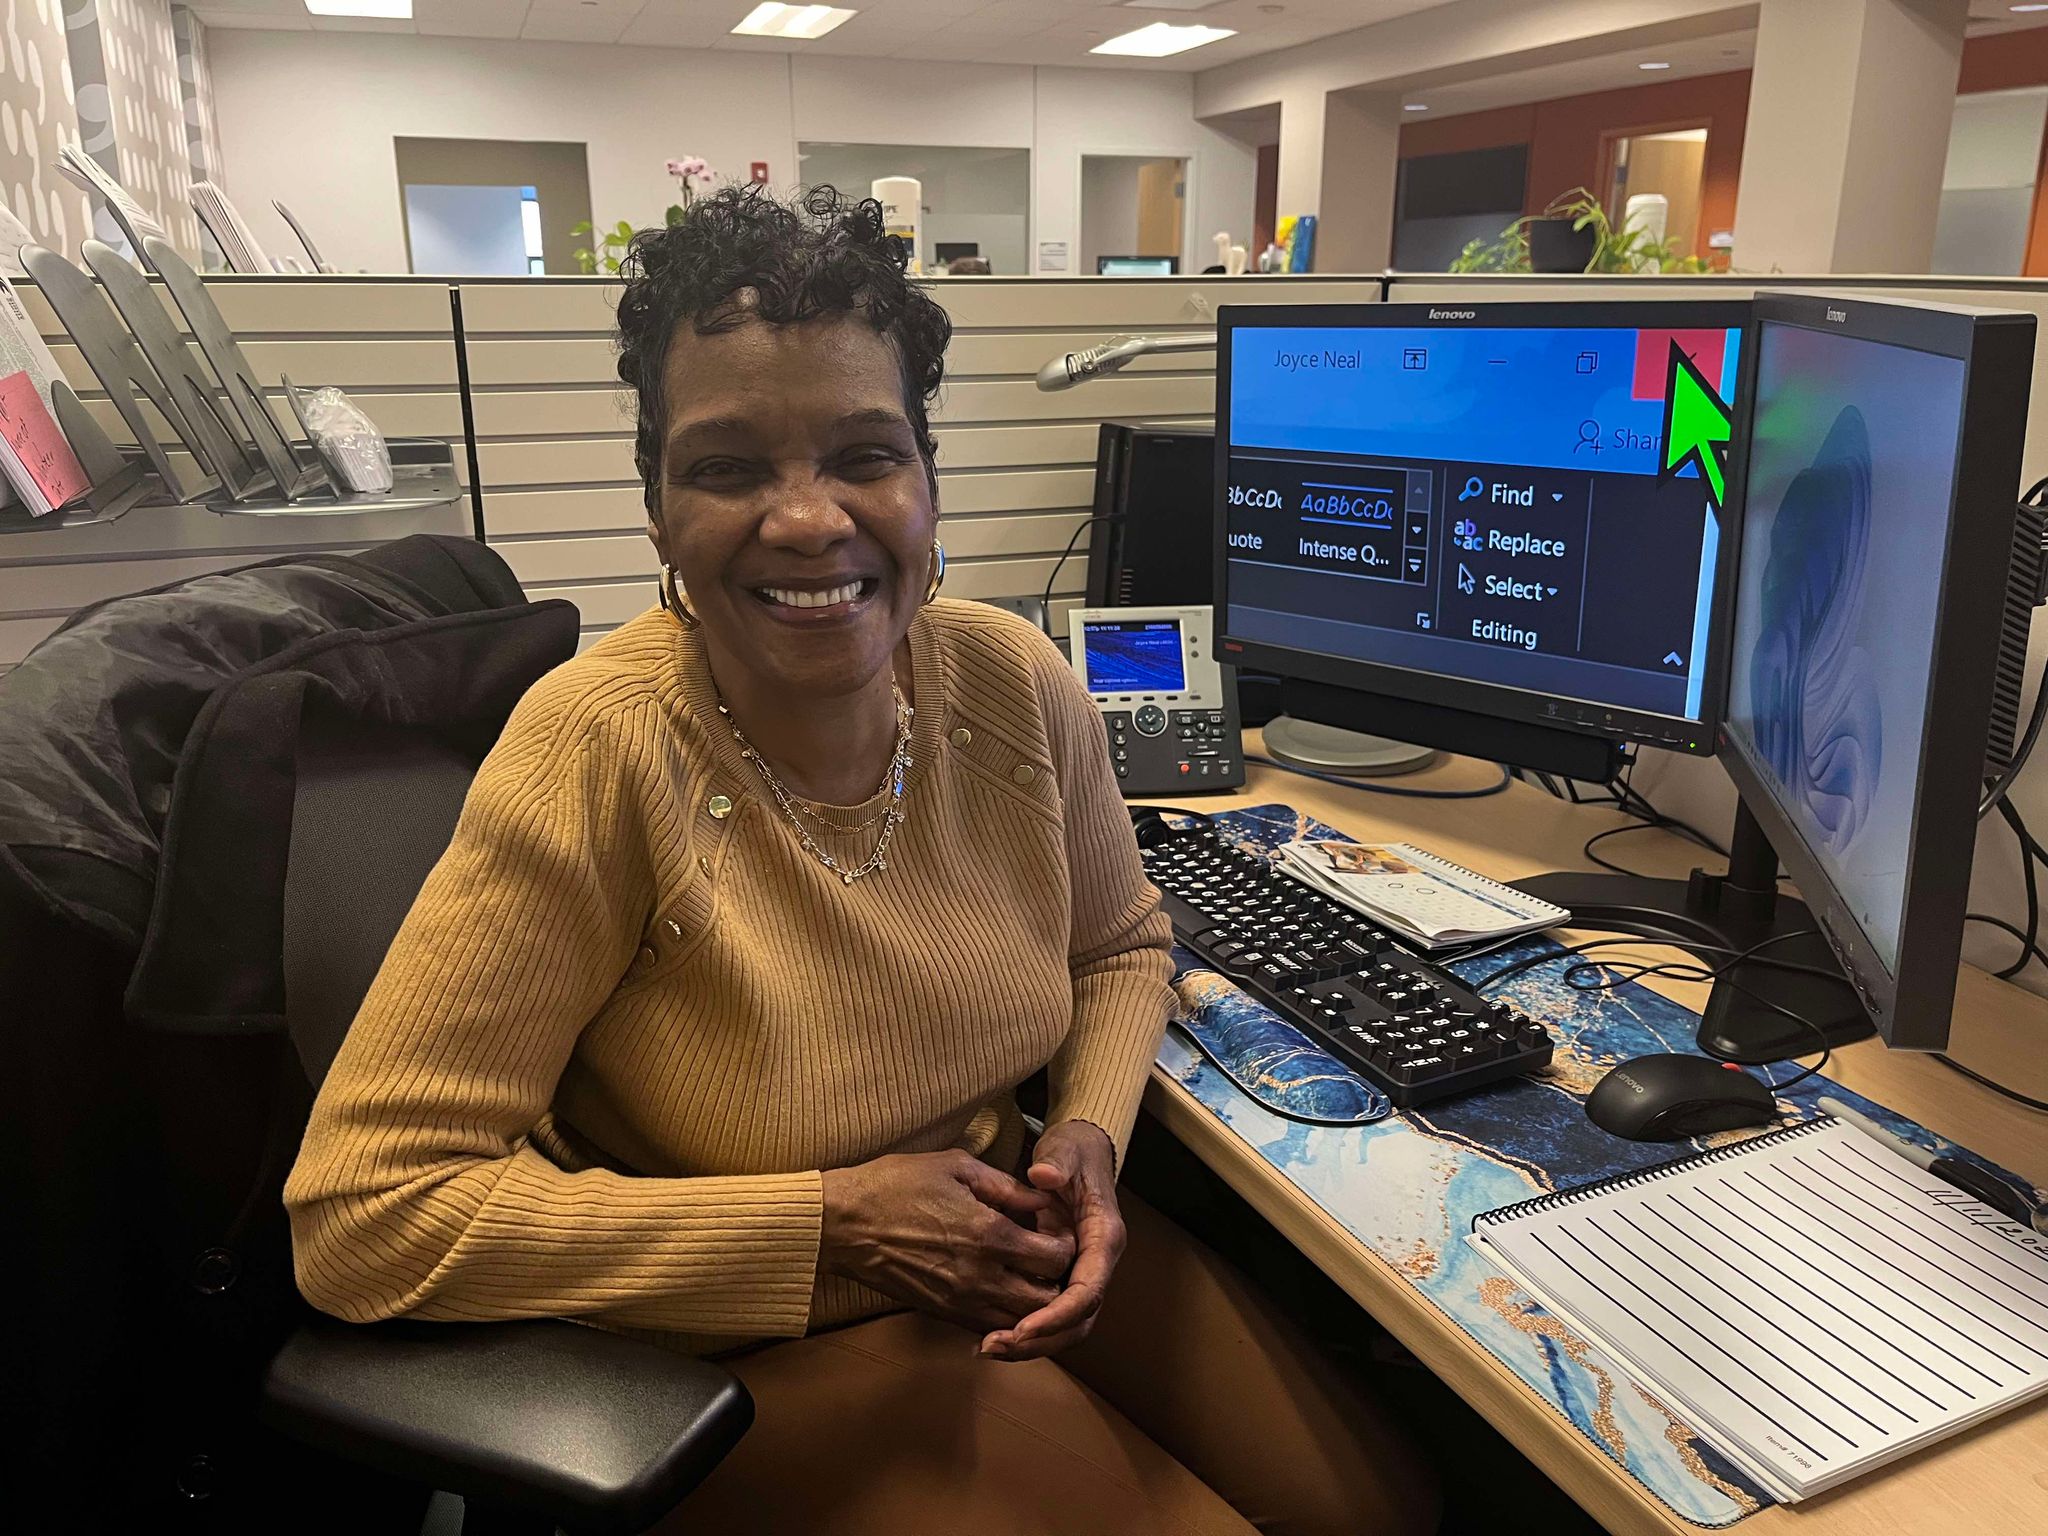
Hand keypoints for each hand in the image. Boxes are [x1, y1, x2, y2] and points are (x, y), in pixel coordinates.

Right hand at [819, 1150, 1076, 1334]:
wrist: (844, 1225)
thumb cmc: (896, 1186)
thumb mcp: (957, 1167)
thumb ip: (1007, 1186)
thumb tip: (1043, 1197)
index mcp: (992, 1235)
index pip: (1058, 1257)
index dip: (1065, 1242)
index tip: (1055, 1228)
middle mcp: (983, 1277)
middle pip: (1049, 1299)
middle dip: (1058, 1279)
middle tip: (1049, 1256)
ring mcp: (962, 1302)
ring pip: (1023, 1322)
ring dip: (1036, 1303)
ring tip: (1030, 1275)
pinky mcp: (944, 1315)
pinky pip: (991, 1329)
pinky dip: (1007, 1317)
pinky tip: (1002, 1291)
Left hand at [982, 1120, 1124, 1360]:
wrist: (1079, 1155)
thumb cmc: (1073, 1153)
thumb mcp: (1066, 1150)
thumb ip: (1058, 1162)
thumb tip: (1044, 1175)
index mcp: (1103, 1239)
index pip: (1087, 1291)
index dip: (1057, 1314)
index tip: (1022, 1327)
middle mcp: (1096, 1265)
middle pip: (1078, 1322)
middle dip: (1040, 1340)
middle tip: (996, 1345)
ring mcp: (1080, 1275)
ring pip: (1064, 1327)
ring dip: (1029, 1344)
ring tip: (987, 1347)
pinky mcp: (1062, 1279)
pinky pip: (1048, 1316)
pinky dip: (1023, 1331)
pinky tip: (987, 1337)